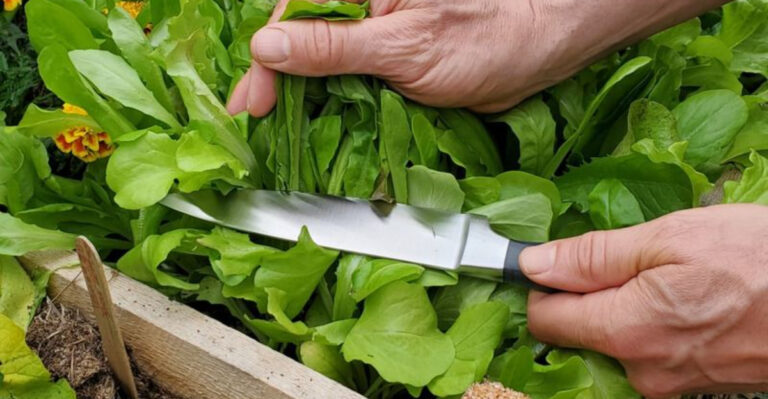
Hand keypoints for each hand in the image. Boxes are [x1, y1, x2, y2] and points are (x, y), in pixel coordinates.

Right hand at [227, 0, 728, 117]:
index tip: (250, 110)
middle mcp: (360, 12)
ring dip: (311, 114)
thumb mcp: (402, 44)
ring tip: (287, 151)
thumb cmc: (485, 34)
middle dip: (282, 95)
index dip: (266, 68)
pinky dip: (346, 123)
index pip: (290, 24)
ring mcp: (378, 42)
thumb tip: (268, 48)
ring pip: (328, 78)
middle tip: (262, 136)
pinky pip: (359, 95)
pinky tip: (332, 147)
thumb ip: (332, 47)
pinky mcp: (396, 70)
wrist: (543, 43)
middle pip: (302, 53)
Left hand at [521, 205, 767, 397]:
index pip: (545, 319)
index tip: (547, 259)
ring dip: (621, 307)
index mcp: (628, 332)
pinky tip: (682, 298)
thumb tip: (534, 264)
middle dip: (584, 295)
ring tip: (665, 275)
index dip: (538, 284)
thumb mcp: (672, 238)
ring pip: (613, 342)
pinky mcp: (694, 385)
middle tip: (623, 258)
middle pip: (577, 333)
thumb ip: (594, 256)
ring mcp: (670, 384)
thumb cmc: (762, 261)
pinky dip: (650, 324)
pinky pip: (648, 352)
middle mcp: (642, 371)